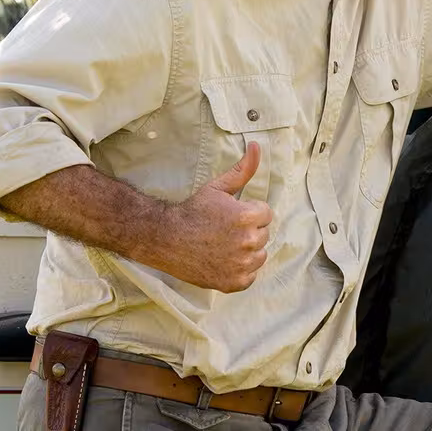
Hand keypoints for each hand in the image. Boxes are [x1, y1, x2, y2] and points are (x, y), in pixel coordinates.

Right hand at [150, 142, 272, 291]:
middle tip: (224, 230)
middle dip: (249, 231)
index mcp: (248, 217)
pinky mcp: (234, 283)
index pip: (266, 214)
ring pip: (259, 255)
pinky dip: (240, 270)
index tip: (230, 215)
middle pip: (263, 235)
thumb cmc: (192, 211)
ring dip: (247, 251)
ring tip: (223, 245)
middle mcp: (248, 242)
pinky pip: (250, 276)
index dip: (249, 212)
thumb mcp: (218, 187)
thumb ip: (243, 170)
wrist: (166, 239)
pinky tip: (222, 261)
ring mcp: (241, 265)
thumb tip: (258, 147)